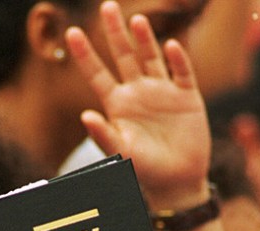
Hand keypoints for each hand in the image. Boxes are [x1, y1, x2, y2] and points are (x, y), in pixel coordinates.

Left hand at [66, 1, 210, 208]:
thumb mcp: (121, 153)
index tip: (71, 32)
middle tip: (106, 5)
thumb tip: (84, 116)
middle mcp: (138, 93)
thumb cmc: (145, 171)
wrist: (178, 183)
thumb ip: (103, 135)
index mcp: (118, 104)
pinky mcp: (187, 98)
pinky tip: (171, 46)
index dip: (84, 54)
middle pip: (124, 56)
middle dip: (115, 32)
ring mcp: (163, 92)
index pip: (97, 73)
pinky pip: (182, 73)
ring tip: (136, 20)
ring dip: (145, 39)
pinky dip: (178, 60)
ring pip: (151, 58)